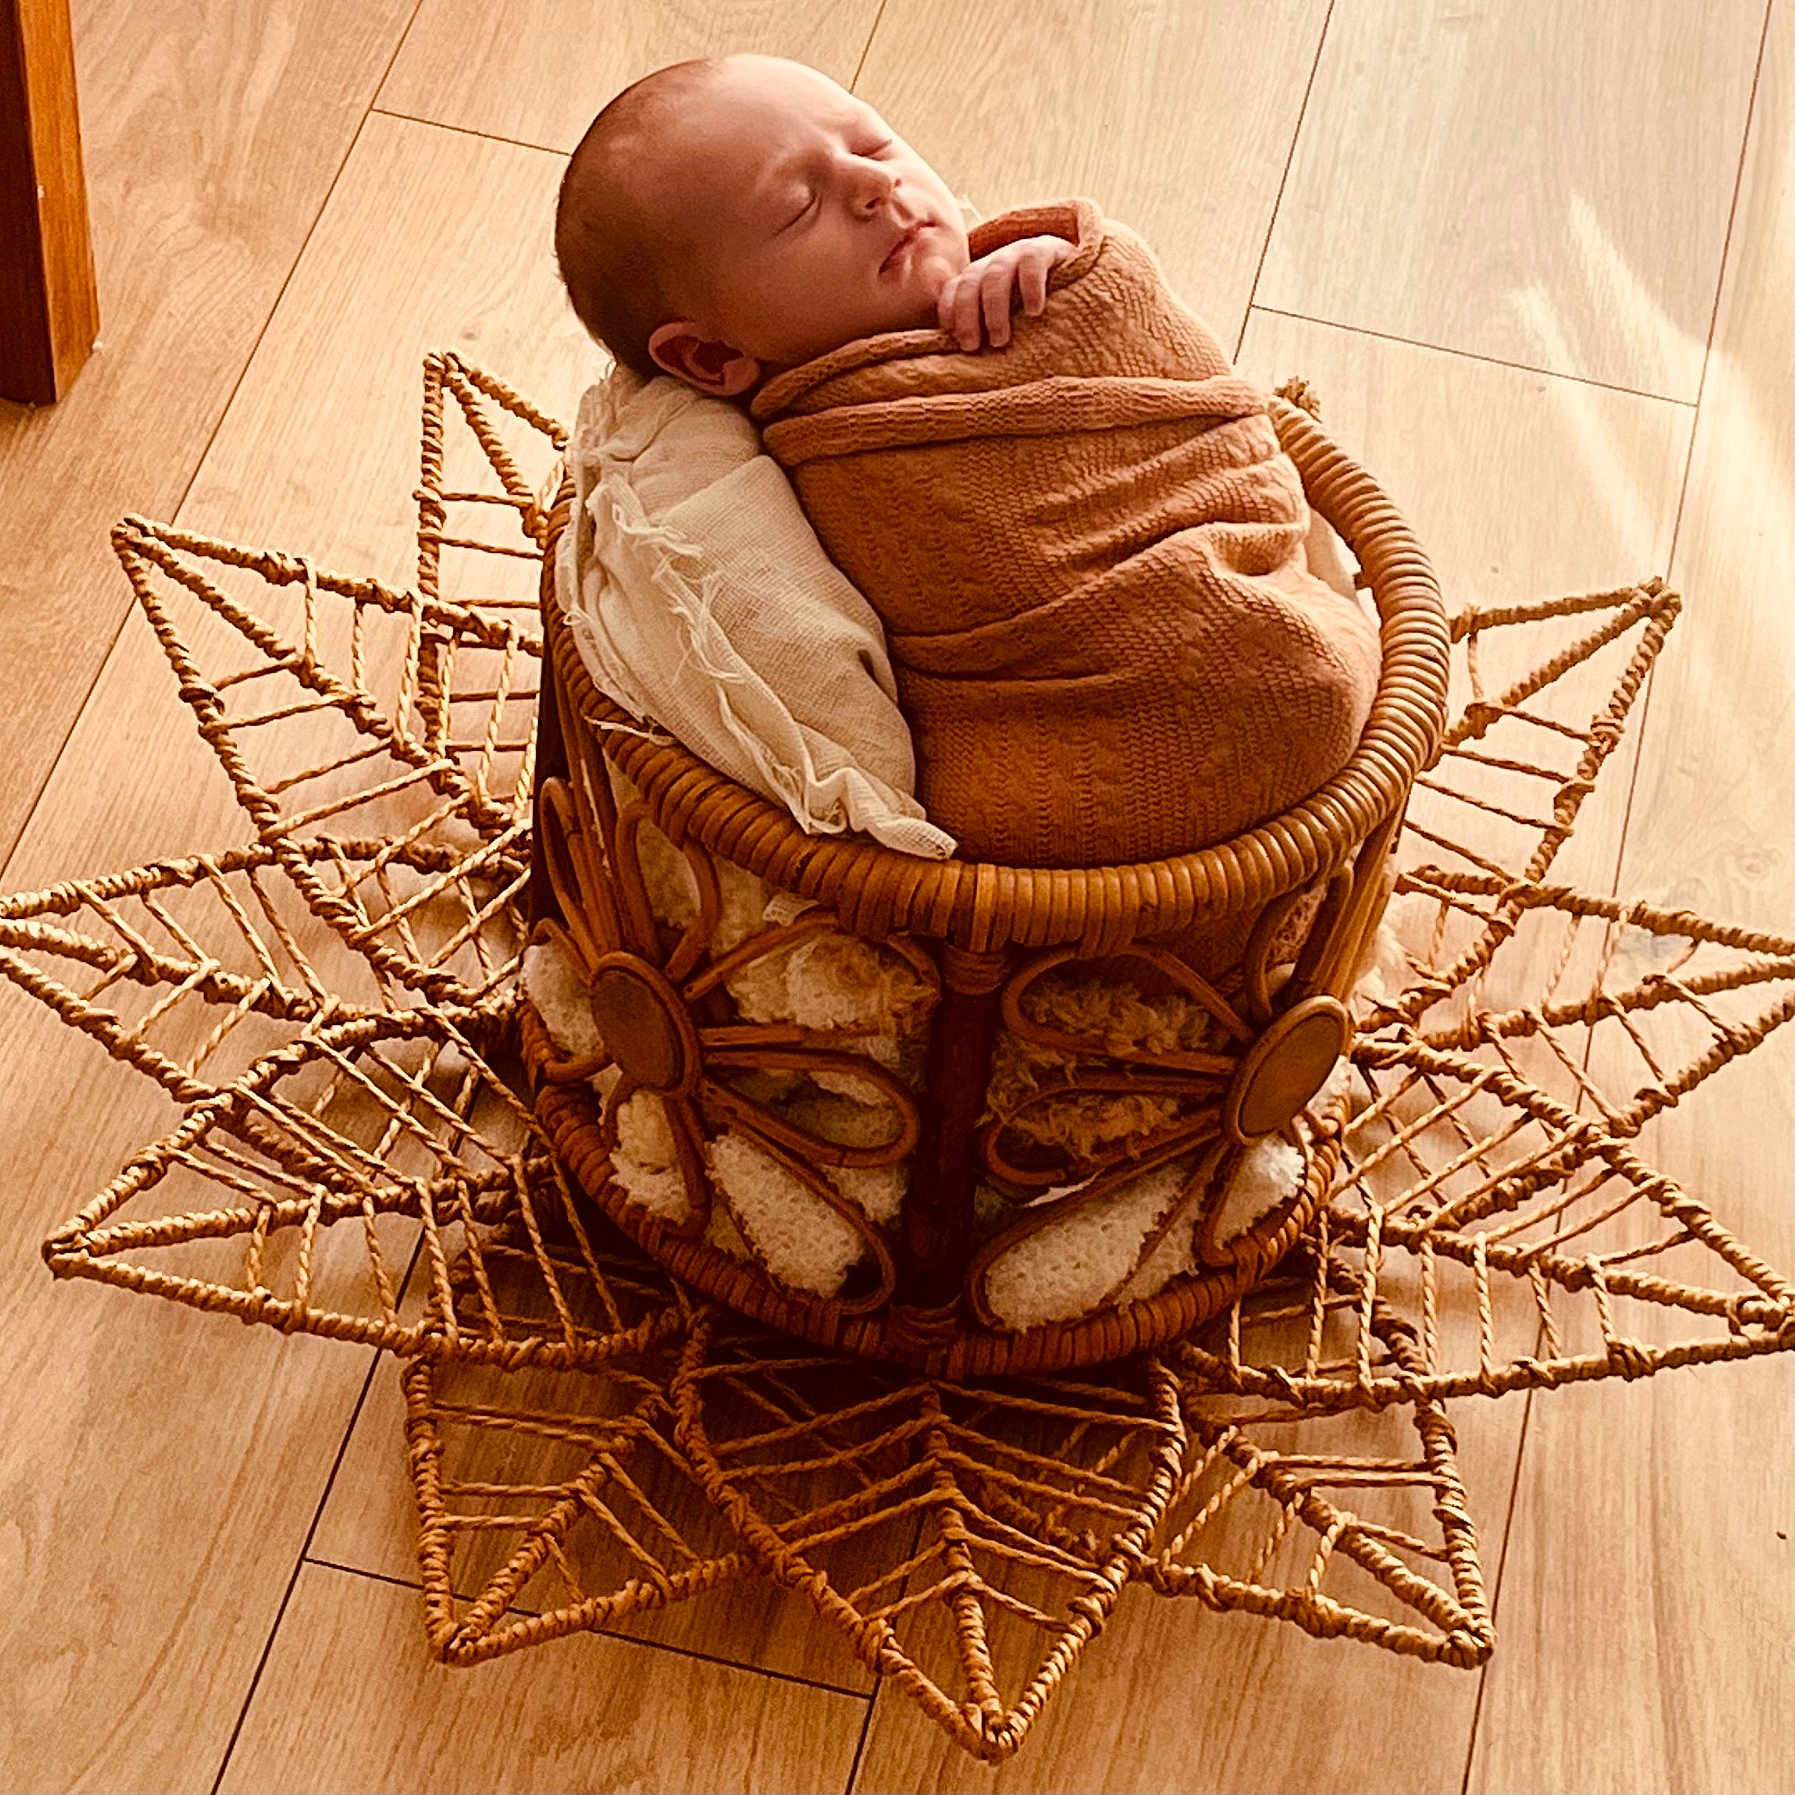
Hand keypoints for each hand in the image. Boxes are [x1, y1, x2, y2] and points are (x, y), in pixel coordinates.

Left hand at [935, 234, 1076, 349]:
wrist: (1085, 281)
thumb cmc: (1041, 314)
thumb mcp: (1008, 322)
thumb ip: (982, 327)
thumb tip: (954, 344)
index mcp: (981, 278)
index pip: (955, 288)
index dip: (950, 312)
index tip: (955, 340)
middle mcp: (996, 263)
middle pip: (970, 281)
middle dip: (967, 315)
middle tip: (973, 347)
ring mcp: (1020, 253)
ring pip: (996, 273)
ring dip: (993, 309)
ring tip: (1000, 340)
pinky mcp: (1048, 249)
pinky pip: (1032, 262)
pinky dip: (1030, 287)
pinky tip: (1034, 312)